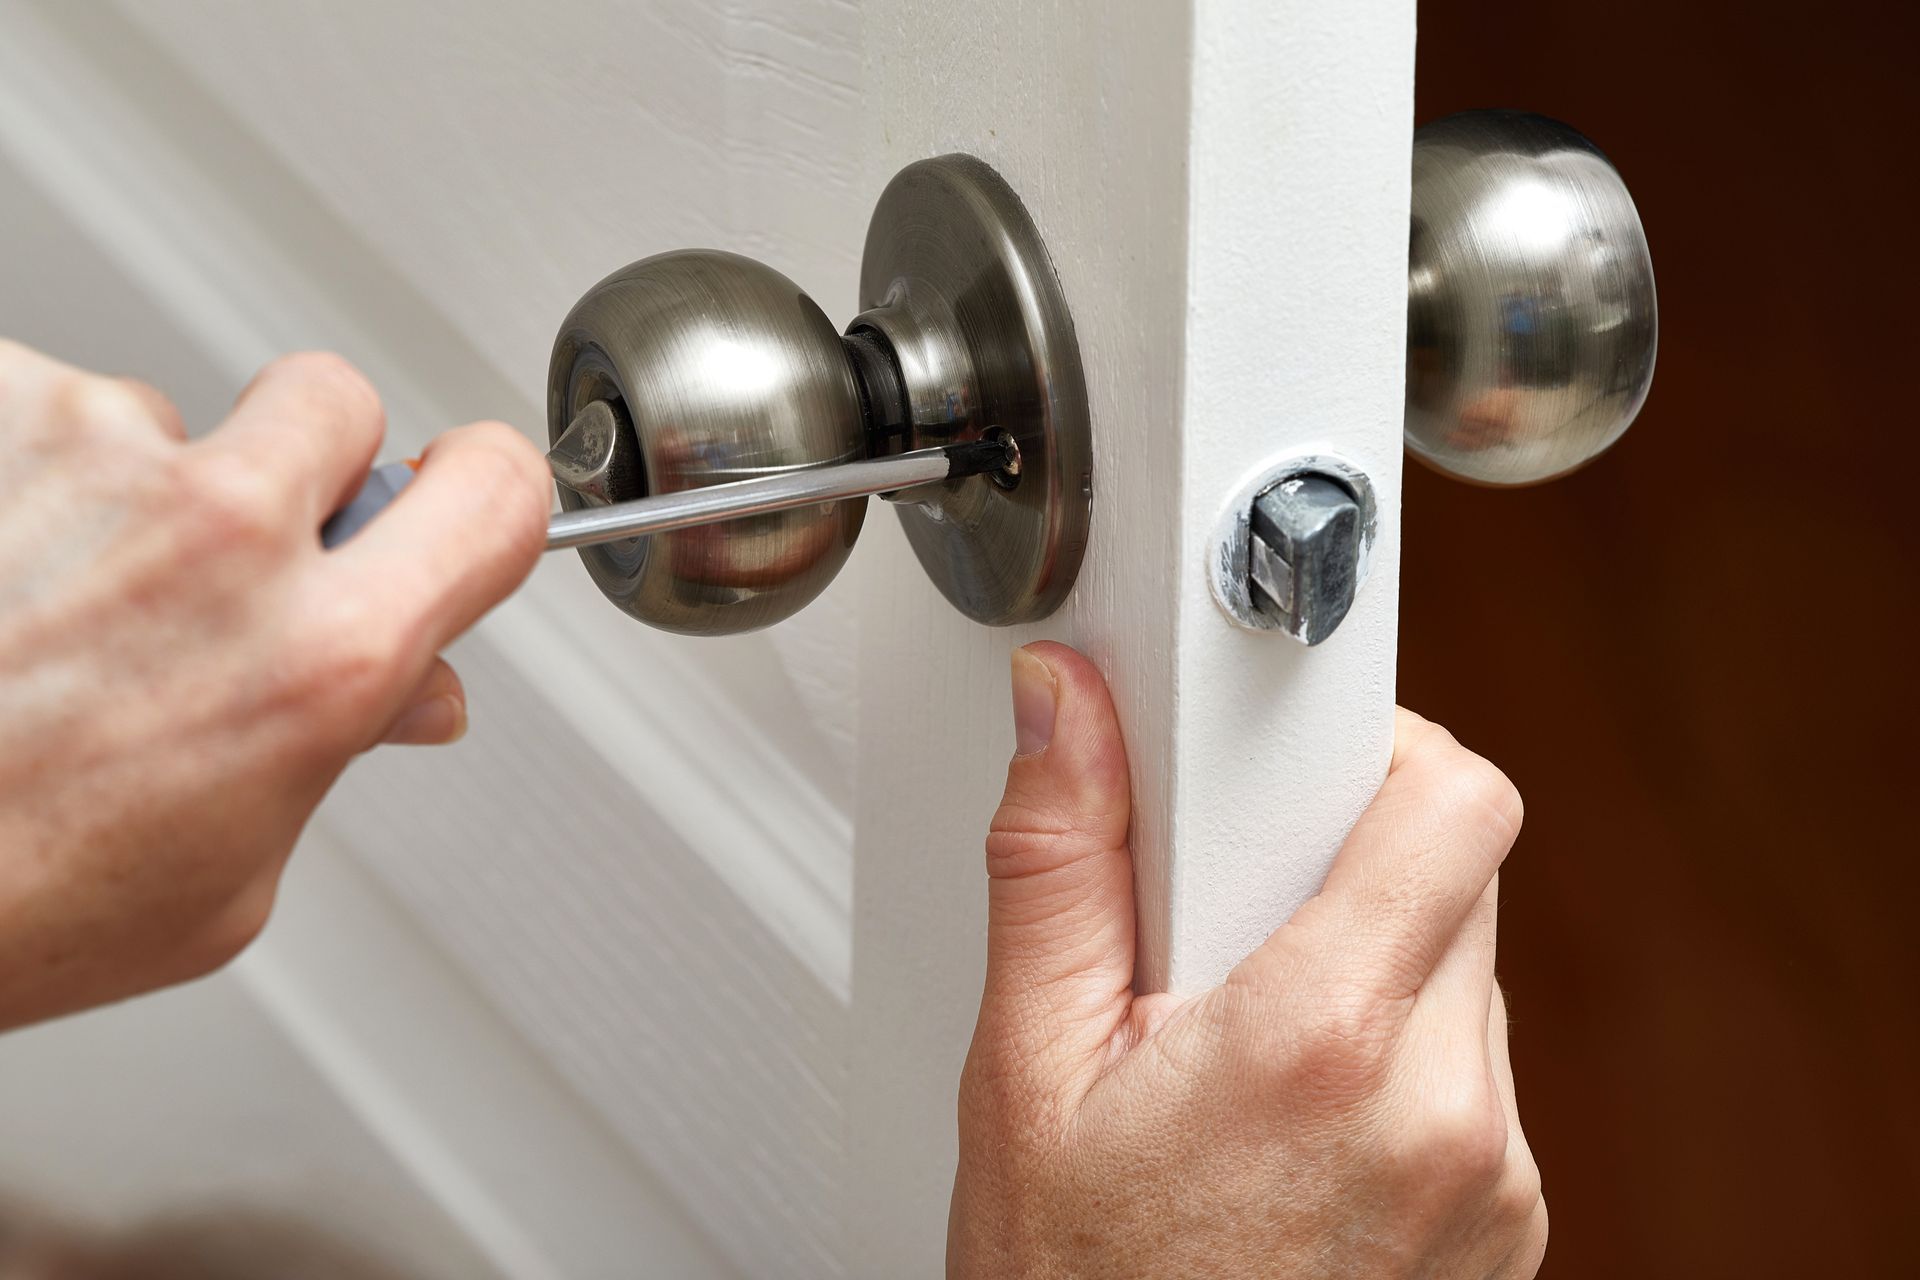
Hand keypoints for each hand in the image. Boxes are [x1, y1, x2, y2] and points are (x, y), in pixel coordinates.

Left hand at [0, 341, 548, 1029]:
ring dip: (126, 491)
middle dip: (311, 463)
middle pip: (338, 399)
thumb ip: (336, 751)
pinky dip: (13, 482)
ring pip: (158, 418)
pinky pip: (28, 416)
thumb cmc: (2, 900)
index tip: (463, 498)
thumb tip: (412, 691)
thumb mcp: (230, 877)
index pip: (493, 492)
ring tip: (48, 604)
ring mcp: (82, 454)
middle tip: (247, 544)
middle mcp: (216, 533)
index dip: (489, 491)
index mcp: (318, 655)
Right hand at [950, 643, 1543, 1277]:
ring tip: (1241, 1048)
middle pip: (1455, 877)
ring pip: (1466, 973)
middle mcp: (1449, 1114)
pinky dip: (1396, 1060)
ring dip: (1368, 966)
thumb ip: (1057, 861)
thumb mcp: (1027, 1068)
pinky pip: (1475, 1074)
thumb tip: (1067, 711)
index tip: (1294, 774)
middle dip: (1343, 865)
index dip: (1378, 753)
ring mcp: (1495, 1181)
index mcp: (1326, 1043)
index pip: (1454, 803)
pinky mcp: (1509, 1228)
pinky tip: (1286, 1124)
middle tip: (1222, 930)